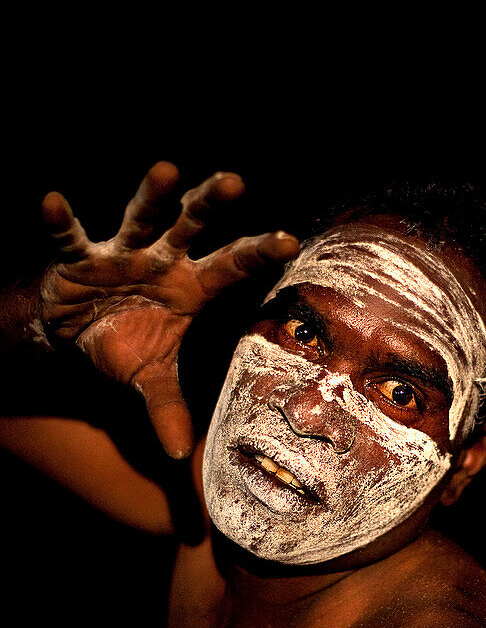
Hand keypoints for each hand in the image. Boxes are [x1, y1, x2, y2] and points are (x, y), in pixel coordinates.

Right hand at [39, 162, 298, 457]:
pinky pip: (71, 237)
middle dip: (210, 204)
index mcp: (190, 288)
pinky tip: (53, 203)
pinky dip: (61, 223)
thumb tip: (182, 457)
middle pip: (191, 227)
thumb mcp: (150, 379)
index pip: (231, 268)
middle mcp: (162, 262)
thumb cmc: (126, 345)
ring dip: (152, 195)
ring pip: (142, 218)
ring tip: (167, 170)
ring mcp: (122, 254)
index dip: (258, 254)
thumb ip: (168, 409)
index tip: (290, 240)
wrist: (75, 333)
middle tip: (235, 181)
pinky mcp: (79, 257)